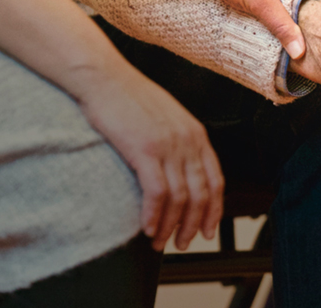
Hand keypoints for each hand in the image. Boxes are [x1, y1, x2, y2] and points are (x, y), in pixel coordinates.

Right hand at [75, 67, 223, 251]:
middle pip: (201, 194)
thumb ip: (178, 141)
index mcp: (196, 133)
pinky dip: (154, 215)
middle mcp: (188, 140)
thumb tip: (179, 170)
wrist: (104, 77)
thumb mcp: (166, 117)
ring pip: (180, 198)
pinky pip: (157, 192)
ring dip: (170, 226)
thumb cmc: (129, 97)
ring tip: (159, 242)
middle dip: (192, 225)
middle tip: (181, 243)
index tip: (207, 230)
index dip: (214, 210)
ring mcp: (168, 145)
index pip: (216, 180)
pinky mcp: (144, 149)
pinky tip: (147, 228)